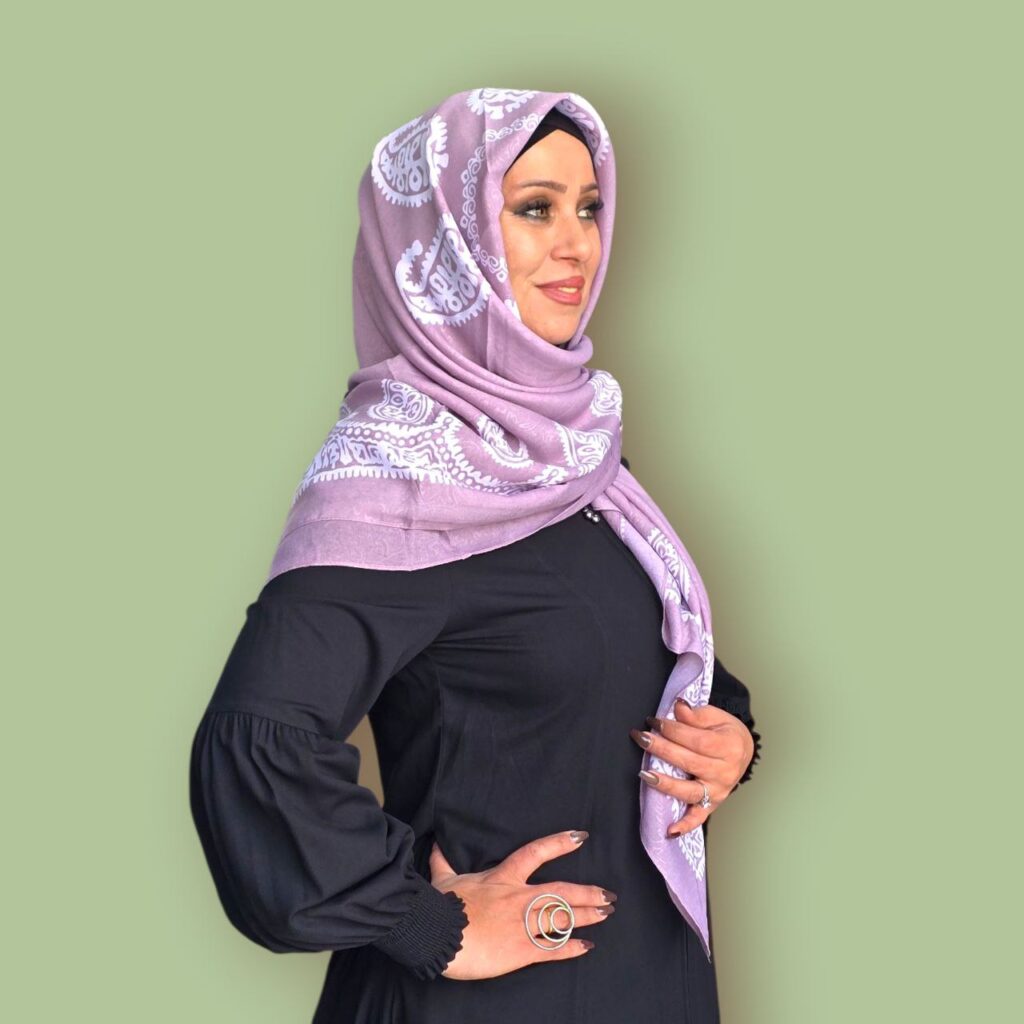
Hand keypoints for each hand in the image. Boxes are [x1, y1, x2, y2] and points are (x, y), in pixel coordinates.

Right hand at [429, 830, 614, 980]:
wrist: (440, 935)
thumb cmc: (442, 906)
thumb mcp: (443, 879)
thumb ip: (444, 861)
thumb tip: (437, 844)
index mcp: (503, 877)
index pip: (537, 853)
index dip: (560, 843)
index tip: (581, 837)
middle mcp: (520, 898)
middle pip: (563, 891)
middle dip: (588, 893)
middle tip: (609, 895)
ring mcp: (524, 924)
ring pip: (564, 917)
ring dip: (588, 916)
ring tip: (606, 914)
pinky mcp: (522, 950)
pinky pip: (553, 948)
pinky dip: (572, 948)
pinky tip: (587, 947)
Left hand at [631, 698, 754, 836]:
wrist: (742, 750)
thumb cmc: (724, 731)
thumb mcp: (715, 716)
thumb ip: (695, 714)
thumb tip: (678, 708)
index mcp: (729, 746)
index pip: (696, 740)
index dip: (672, 730)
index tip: (653, 721)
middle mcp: (726, 772)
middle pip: (689, 762)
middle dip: (662, 749)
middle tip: (641, 738)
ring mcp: (719, 791)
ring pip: (690, 791)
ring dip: (666, 784)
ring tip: (644, 774)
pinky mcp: (712, 804)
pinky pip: (698, 818)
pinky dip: (685, 826)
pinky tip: (670, 830)